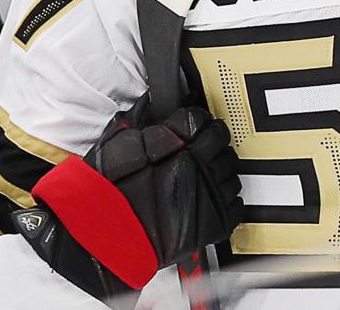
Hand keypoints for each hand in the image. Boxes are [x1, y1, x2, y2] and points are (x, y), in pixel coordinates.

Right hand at [14, 99, 242, 298]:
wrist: (104, 236)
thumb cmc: (106, 193)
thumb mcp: (115, 143)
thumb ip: (138, 121)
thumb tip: (148, 104)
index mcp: (173, 143)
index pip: (202, 120)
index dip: (198, 121)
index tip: (196, 126)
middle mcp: (194, 166)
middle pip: (221, 142)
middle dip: (212, 143)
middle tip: (201, 150)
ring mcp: (206, 195)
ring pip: (231, 172)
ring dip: (220, 171)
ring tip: (204, 177)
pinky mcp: (212, 224)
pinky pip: (235, 204)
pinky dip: (226, 200)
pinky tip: (210, 198)